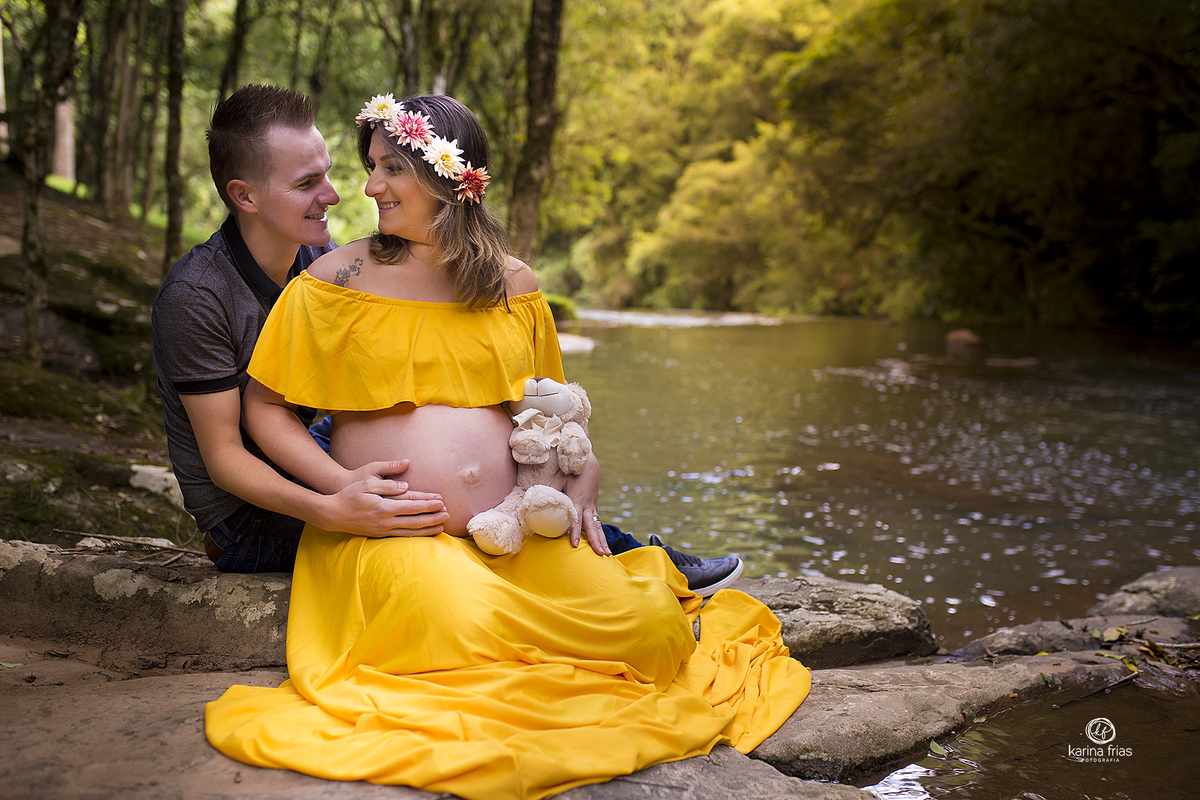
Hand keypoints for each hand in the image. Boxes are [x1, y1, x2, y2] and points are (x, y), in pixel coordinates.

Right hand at [322, 459, 449, 537]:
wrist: (333, 514)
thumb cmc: (350, 495)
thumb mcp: (366, 483)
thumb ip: (387, 484)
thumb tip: (405, 487)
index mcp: (383, 507)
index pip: (412, 506)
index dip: (428, 504)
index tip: (441, 501)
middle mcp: (385, 521)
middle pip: (415, 521)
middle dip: (433, 518)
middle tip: (449, 515)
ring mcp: (382, 530)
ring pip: (410, 532)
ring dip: (428, 529)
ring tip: (442, 527)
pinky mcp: (380, 535)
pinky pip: (402, 537)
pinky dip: (416, 536)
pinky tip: (424, 534)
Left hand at [558, 452, 609, 555]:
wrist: (589, 464)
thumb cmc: (571, 472)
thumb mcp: (560, 479)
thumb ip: (551, 490)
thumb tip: (539, 502)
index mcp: (577, 501)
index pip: (576, 521)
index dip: (576, 533)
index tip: (575, 545)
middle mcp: (587, 506)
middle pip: (592, 527)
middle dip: (596, 542)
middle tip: (600, 555)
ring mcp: (592, 507)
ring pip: (598, 527)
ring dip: (602, 541)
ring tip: (606, 554)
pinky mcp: (594, 507)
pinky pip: (598, 523)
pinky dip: (601, 534)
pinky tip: (604, 545)